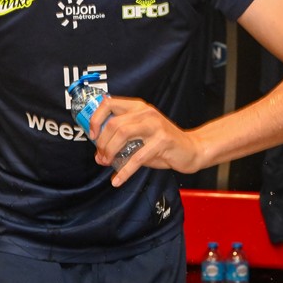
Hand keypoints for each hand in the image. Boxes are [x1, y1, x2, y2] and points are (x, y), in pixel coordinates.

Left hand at [85, 95, 200, 186]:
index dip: (96, 119)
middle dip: (101, 142)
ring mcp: (155, 126)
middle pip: (113, 123)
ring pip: (122, 134)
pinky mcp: (162, 141)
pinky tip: (118, 180)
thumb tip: (99, 151)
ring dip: (110, 151)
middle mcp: (146, 113)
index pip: (109, 103)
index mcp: (138, 107)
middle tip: (100, 156)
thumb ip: (122, 138)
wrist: (191, 149)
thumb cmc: (163, 143)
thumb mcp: (141, 134)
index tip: (92, 135)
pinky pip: (137, 157)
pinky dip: (125, 171)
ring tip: (107, 163)